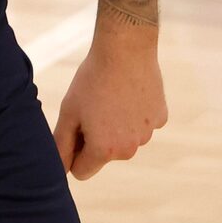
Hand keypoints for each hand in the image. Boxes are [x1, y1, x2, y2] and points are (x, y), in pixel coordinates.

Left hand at [54, 32, 165, 178]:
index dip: (72, 153)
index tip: (71, 131)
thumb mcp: (69, 113)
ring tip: (108, 99)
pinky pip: (140, 124)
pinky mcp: (160, 118)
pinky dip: (132, 114)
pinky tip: (127, 93)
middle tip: (89, 109)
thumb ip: (61, 145)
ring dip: (113, 126)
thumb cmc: (91, 81)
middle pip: (103, 156)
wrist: (125, 51)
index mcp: (105, 151)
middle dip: (93, 140)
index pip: (81, 171)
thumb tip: (60, 169)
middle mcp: (130, 149)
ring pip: (122, 140)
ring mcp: (148, 134)